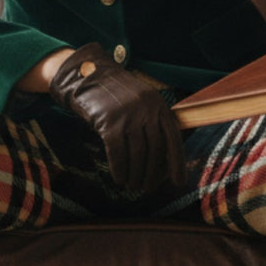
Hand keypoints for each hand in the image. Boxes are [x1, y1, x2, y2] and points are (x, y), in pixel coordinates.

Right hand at [49, 43, 185, 196]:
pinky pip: (117, 152)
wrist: (86, 76)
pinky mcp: (109, 121)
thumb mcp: (140, 101)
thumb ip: (152, 121)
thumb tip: (163, 159)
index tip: (178, 182)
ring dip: (136, 174)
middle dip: (152, 173)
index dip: (176, 162)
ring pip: (137, 153)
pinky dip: (119, 168)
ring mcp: (128, 114)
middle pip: (155, 148)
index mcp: (158, 104)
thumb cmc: (114, 95)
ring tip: (133, 186)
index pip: (172, 137)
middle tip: (147, 189)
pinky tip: (119, 179)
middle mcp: (146, 108)